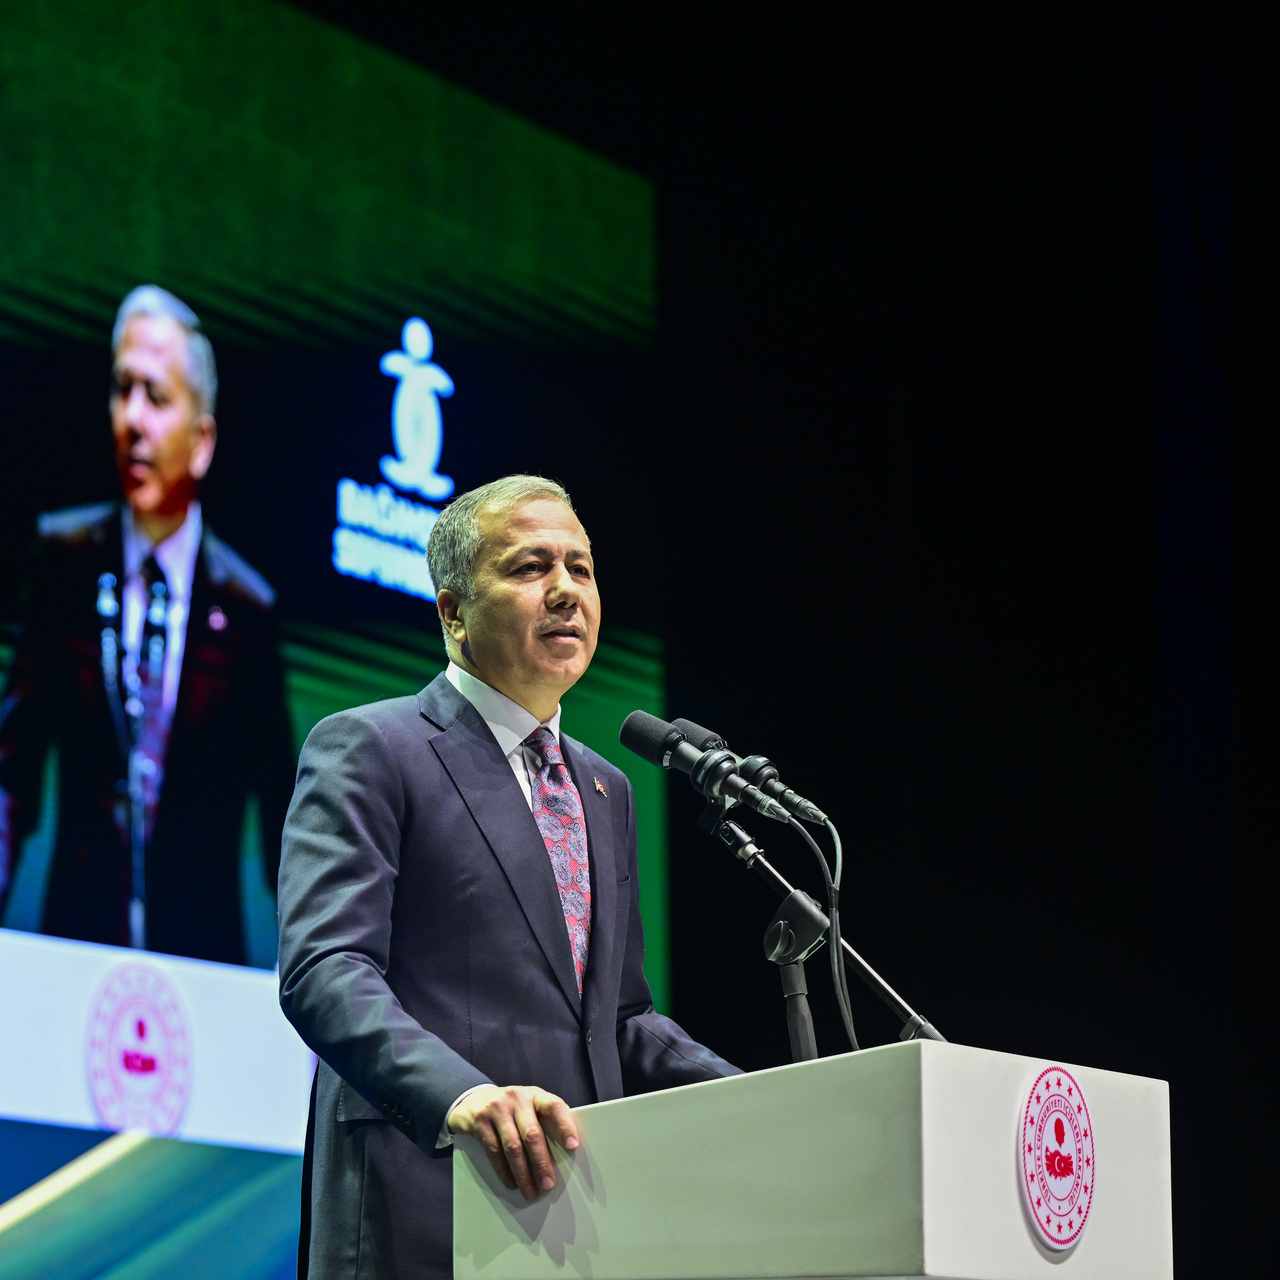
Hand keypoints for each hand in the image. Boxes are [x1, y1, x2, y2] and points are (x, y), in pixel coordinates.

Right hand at [448, 1084, 579, 1199]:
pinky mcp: (480, 1122)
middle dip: (541, 1162)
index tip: (573, 1146)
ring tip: (531, 1191)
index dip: (564, 1125)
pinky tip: (512, 1184)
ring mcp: (497, 1109)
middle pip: (532, 1133)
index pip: (554, 1106)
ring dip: (523, 1173)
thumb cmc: (512, 1108)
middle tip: (548, 1184)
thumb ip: (544, 1122)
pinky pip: (494, 1152)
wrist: (474, 1099)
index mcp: (535, 1095)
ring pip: (512, 1146)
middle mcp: (517, 1099)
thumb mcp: (530, 1107)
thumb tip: (563, 1157)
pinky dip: (504, 1171)